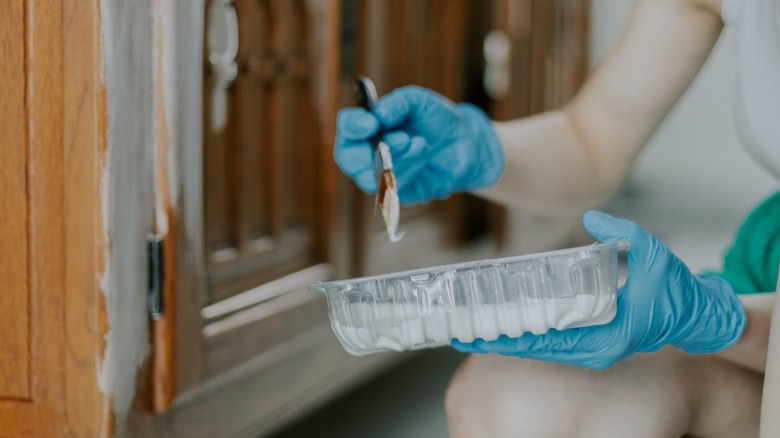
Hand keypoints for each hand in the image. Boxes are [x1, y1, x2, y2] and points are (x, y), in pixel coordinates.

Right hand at [334, 86, 503, 203]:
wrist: (463, 142)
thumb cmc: (435, 118)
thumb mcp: (419, 101)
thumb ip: (398, 103)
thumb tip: (380, 115)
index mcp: (366, 126)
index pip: (347, 127)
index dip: (353, 126)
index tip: (371, 123)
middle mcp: (366, 151)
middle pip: (349, 158)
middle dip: (375, 149)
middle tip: (403, 138)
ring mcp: (378, 175)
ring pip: (373, 176)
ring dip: (400, 159)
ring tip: (421, 143)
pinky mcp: (395, 193)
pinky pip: (393, 189)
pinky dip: (410, 170)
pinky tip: (423, 156)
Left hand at [451, 211, 746, 369]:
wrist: (695, 313)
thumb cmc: (675, 289)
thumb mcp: (653, 254)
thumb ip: (621, 234)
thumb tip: (592, 218)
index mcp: (607, 337)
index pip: (548, 340)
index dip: (512, 336)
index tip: (482, 333)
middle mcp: (594, 348)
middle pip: (536, 346)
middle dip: (500, 339)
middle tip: (464, 328)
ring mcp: (592, 347)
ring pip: (542, 345)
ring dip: (509, 337)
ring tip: (476, 327)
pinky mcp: (592, 340)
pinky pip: (553, 340)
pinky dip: (528, 333)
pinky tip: (507, 323)